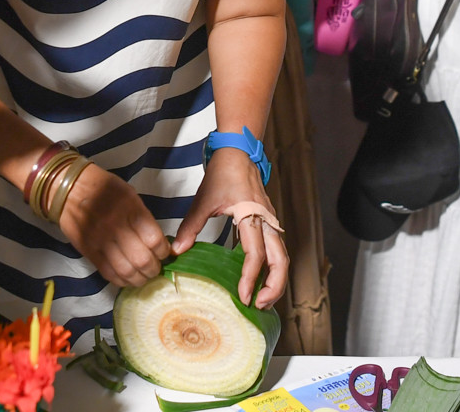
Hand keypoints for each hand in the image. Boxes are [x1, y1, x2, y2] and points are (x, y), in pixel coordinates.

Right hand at [58, 163, 171, 287]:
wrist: (70, 190)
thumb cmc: (105, 188)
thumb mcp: (130, 194)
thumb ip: (144, 218)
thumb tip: (158, 242)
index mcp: (130, 210)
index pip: (154, 240)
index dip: (164, 251)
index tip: (164, 252)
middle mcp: (116, 227)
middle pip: (142, 260)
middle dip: (154, 269)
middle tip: (156, 267)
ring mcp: (100, 242)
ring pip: (126, 272)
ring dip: (139, 278)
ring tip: (143, 275)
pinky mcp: (88, 252)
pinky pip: (108, 274)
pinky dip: (122, 280)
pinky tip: (128, 277)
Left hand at [174, 149, 288, 307]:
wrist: (238, 153)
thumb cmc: (222, 174)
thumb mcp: (203, 200)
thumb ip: (190, 227)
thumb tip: (176, 251)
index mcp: (250, 215)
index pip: (256, 253)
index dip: (251, 277)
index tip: (243, 297)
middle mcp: (266, 221)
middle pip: (281, 260)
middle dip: (274, 286)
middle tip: (259, 306)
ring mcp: (271, 222)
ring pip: (283, 257)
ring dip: (276, 280)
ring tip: (262, 300)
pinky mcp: (269, 223)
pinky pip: (278, 250)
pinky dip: (274, 269)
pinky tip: (261, 281)